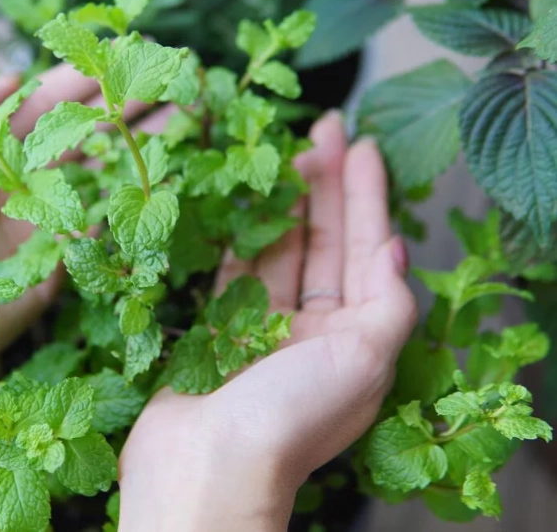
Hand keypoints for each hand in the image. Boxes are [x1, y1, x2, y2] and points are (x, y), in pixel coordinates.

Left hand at [0, 65, 164, 364]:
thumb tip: (12, 77)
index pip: (44, 108)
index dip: (82, 86)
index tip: (120, 66)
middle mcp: (20, 183)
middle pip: (80, 138)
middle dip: (121, 113)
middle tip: (165, 90)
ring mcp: (43, 222)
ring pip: (98, 177)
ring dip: (136, 152)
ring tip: (176, 128)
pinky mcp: (58, 262)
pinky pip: (99, 229)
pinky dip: (128, 205)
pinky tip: (159, 181)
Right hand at [117, 112, 417, 531]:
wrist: (207, 468)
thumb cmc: (290, 418)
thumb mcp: (366, 359)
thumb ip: (388, 303)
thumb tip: (393, 250)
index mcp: (355, 342)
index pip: (366, 252)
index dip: (368, 197)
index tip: (362, 145)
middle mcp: (314, 335)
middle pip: (324, 244)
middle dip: (327, 187)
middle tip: (322, 130)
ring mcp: (264, 331)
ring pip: (279, 252)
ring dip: (284, 204)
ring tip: (285, 154)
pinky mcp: (219, 331)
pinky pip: (235, 273)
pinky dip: (243, 239)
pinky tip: (247, 205)